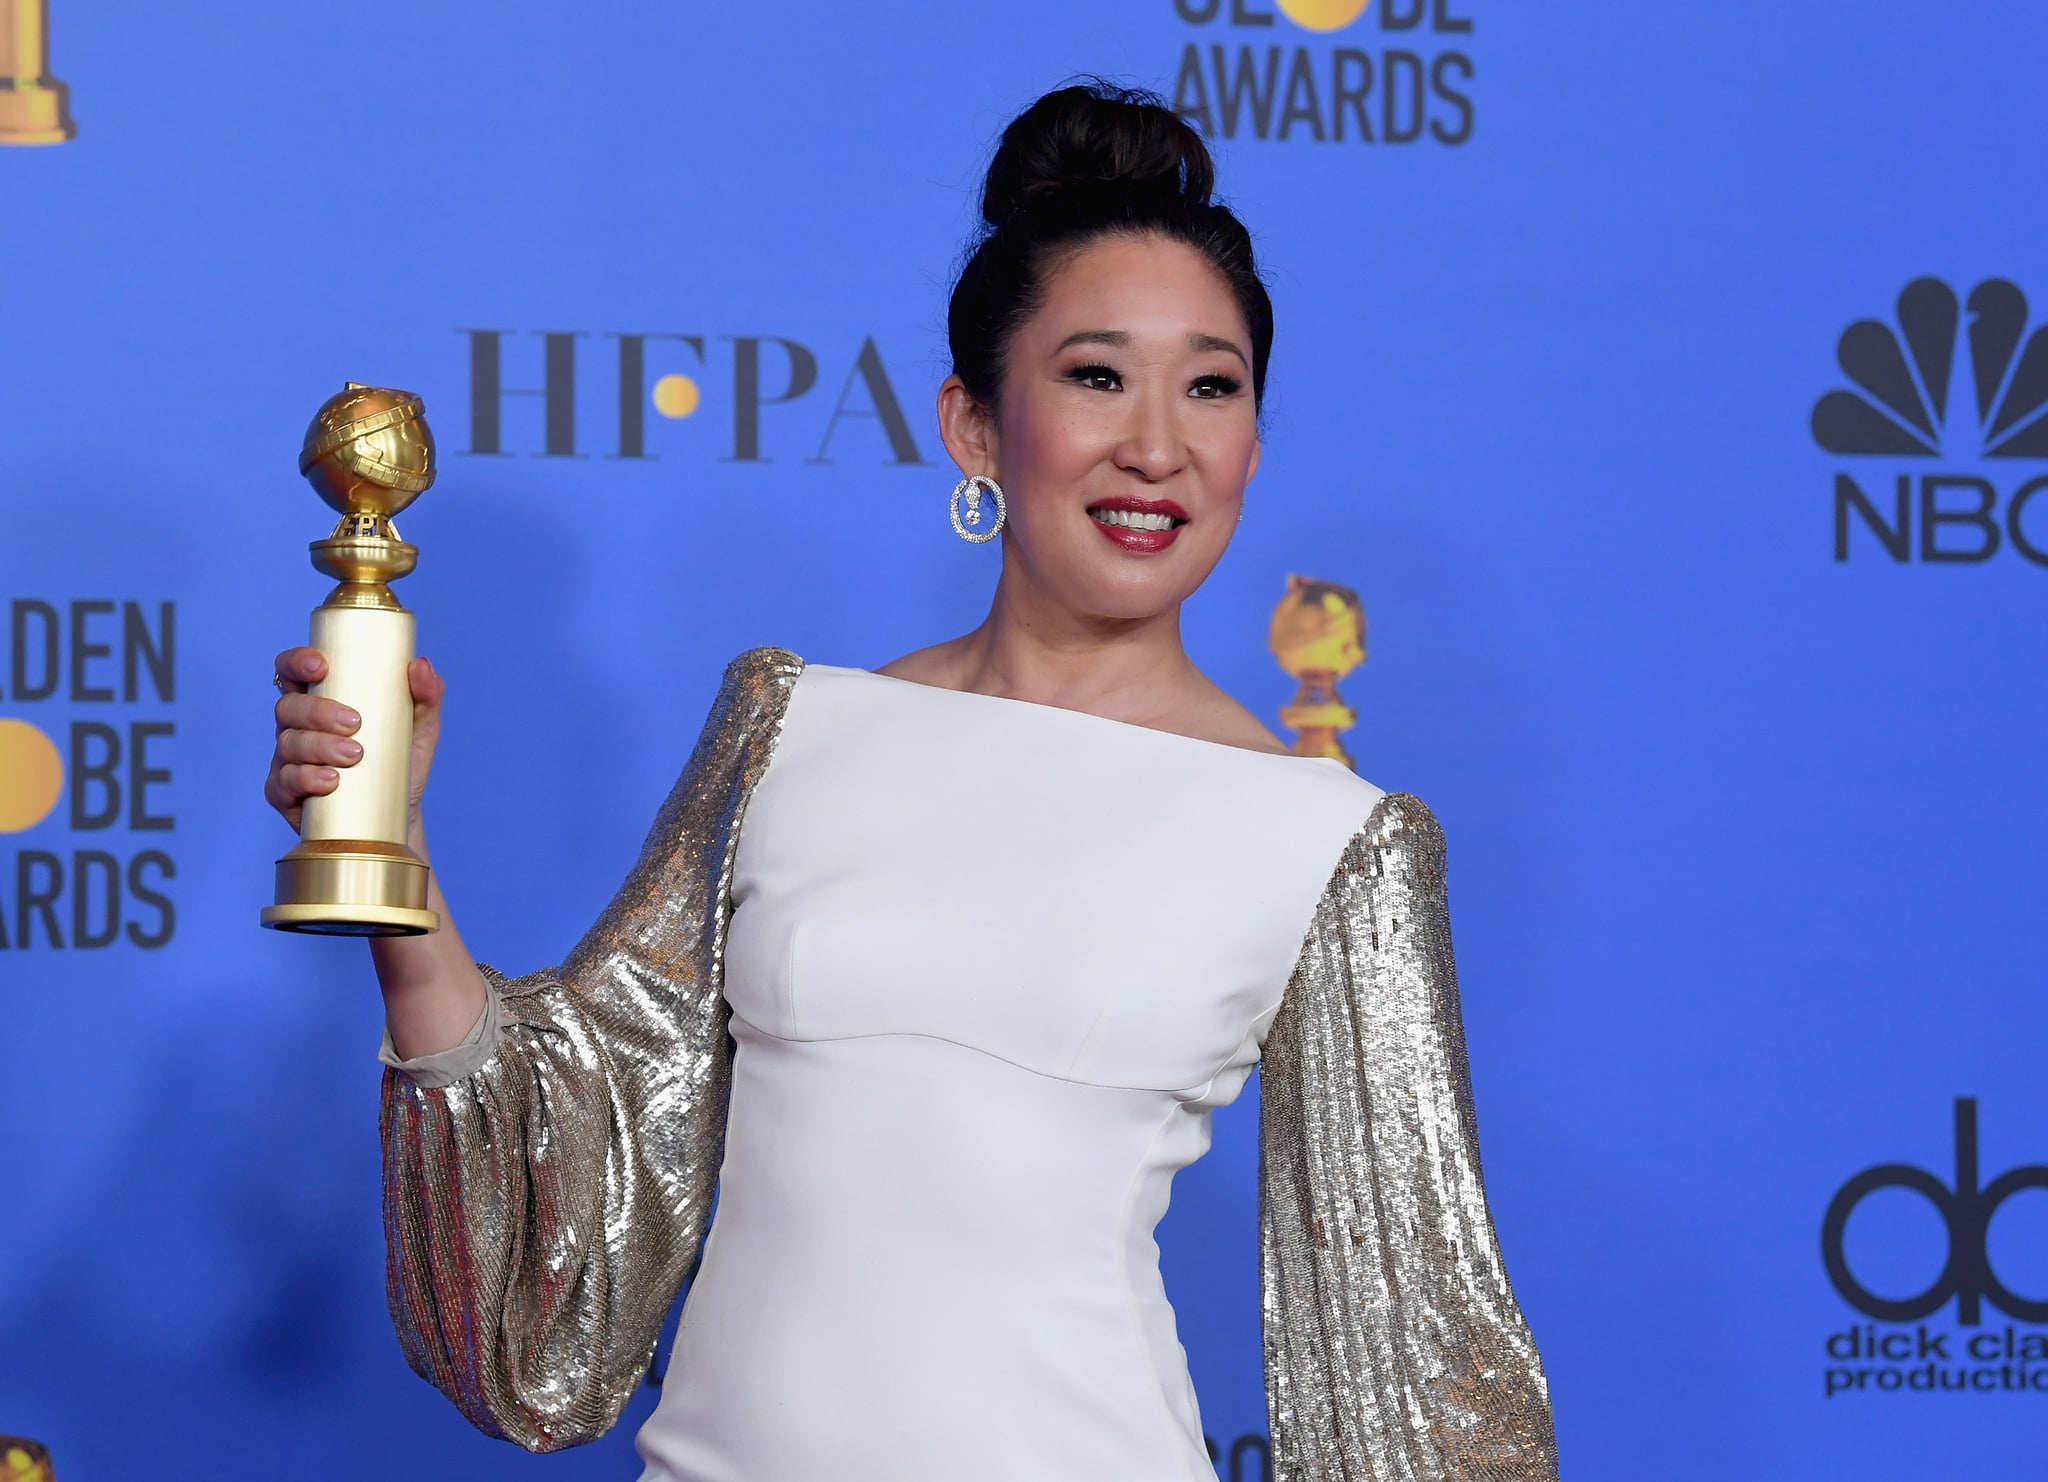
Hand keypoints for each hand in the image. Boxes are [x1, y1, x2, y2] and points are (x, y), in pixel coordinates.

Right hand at [265, 647, 445, 834]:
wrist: (397, 815)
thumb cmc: (401, 761)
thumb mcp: (421, 727)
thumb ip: (427, 695)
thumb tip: (421, 665)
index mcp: (320, 700)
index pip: (293, 671)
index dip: (298, 662)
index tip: (321, 666)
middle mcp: (297, 726)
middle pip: (289, 707)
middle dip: (318, 711)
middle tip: (355, 723)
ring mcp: (288, 760)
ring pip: (289, 743)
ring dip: (319, 746)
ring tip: (354, 755)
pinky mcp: (285, 793)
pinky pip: (283, 782)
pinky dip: (307, 778)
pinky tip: (331, 781)